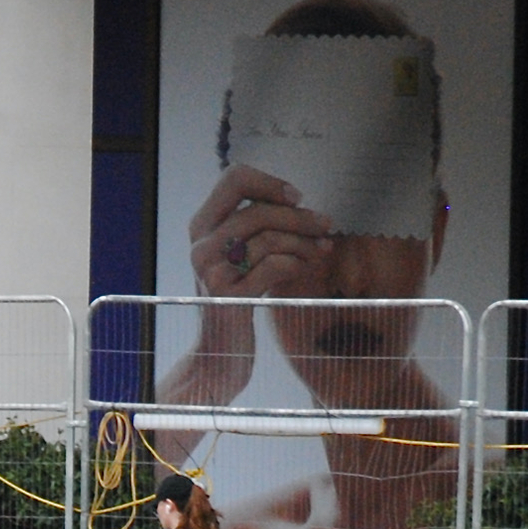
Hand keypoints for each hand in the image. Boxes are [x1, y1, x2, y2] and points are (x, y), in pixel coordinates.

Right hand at [186, 165, 335, 301]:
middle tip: (326, 225)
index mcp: (202, 226)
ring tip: (322, 249)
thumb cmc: (238, 297)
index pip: (234, 180)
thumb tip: (297, 202)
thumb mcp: (238, 255)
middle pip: (258, 212)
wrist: (220, 349)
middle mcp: (201, 246)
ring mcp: (212, 271)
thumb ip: (255, 226)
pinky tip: (305, 267)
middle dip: (299, 218)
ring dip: (304, 242)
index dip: (269, 183)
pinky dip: (296, 263)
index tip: (297, 198)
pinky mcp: (228, 296)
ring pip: (269, 239)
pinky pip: (273, 266)